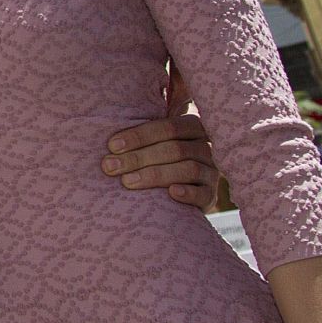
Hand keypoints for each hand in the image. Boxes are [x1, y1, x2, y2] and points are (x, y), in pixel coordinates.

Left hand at [102, 111, 217, 206]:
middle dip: (138, 157)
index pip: (168, 127)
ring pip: (187, 169)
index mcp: (191, 127)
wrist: (177, 195)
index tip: (112, 146)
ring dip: (155, 175)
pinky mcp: (211, 195)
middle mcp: (205, 147)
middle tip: (110, 167)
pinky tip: (171, 193)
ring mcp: (211, 172)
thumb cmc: (156, 160)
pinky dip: (187, 192)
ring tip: (127, 182)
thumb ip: (141, 128)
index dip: (139, 135)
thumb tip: (111, 127)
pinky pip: (203, 193)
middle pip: (174, 149)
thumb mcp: (152, 141)